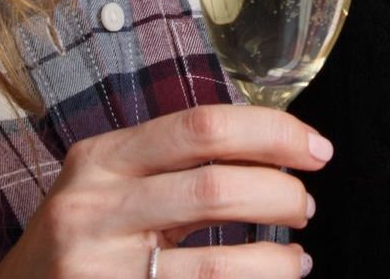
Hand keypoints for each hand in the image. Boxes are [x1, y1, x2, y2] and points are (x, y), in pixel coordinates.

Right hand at [0, 104, 329, 278]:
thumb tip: (269, 152)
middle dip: (281, 196)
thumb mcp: (103, 187)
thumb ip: (166, 165)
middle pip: (216, 187)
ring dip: (275, 261)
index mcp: (99, 159)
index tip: (315, 149)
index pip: (201, 126)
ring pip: (218, 263)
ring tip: (295, 260)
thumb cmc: (74, 243)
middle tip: (305, 206)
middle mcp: (94, 208)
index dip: (271, 133)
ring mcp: (100, 268)